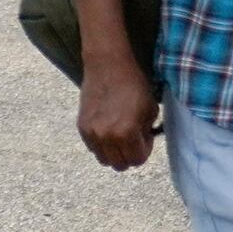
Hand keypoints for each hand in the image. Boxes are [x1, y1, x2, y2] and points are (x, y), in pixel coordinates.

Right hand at [76, 46, 161, 173]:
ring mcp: (91, 133)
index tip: (144, 137)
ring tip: (119, 135)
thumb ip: (147, 132)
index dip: (145, 150)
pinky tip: (107, 128)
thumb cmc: (133, 85)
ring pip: (104, 160)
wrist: (107, 66)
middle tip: (133, 139)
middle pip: (119, 165)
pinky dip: (102, 144)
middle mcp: (106, 137)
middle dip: (129, 155)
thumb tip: (141, 144)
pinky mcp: (82, 127)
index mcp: (126, 133)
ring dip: (114, 152)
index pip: (137, 160)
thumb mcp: (150, 109)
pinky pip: (93, 148)